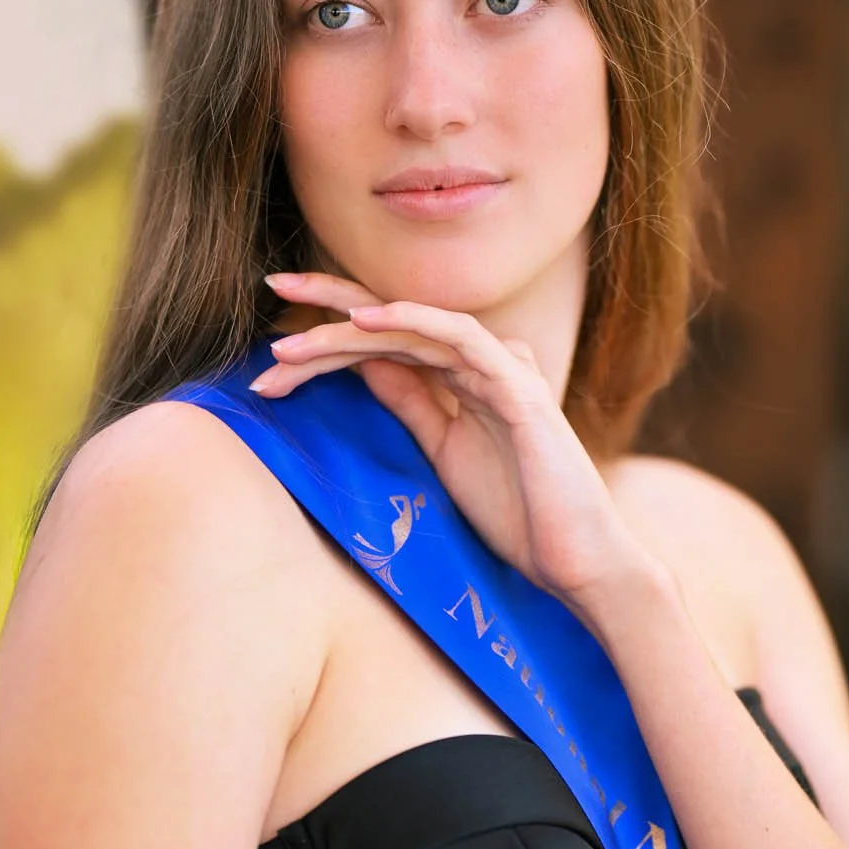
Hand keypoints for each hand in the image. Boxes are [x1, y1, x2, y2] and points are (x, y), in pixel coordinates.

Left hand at [252, 269, 658, 610]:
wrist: (576, 561)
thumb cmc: (518, 513)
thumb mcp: (444, 450)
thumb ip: (411, 403)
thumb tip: (362, 365)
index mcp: (460, 378)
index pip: (386, 341)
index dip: (329, 331)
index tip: (272, 341)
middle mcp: (479, 363)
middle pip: (394, 321)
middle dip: (327, 306)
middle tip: (272, 287)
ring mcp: (501, 372)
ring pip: (415, 328)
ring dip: (350, 327)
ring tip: (292, 339)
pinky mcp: (520, 390)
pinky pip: (463, 340)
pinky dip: (416, 322)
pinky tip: (369, 319)